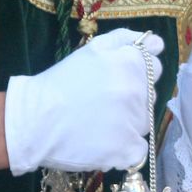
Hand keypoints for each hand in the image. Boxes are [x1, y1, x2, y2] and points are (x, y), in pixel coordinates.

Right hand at [3, 28, 163, 174]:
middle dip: (132, 99)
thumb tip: (156, 43)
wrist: (34, 120)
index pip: (154, 68)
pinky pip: (138, 150)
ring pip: (143, 123)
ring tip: (99, 123)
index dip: (135, 75)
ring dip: (128, 124)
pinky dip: (124, 150)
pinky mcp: (127, 149)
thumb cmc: (61, 82)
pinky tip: (104, 143)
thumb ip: (126, 40)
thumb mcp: (92, 49)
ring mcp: (134, 121)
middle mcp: (138, 90)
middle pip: (149, 97)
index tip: (114, 83)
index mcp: (131, 63)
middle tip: (102, 104)